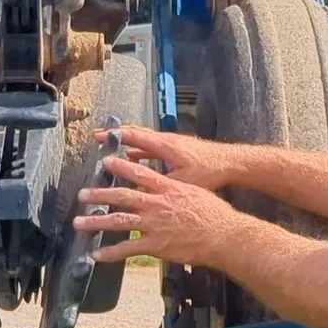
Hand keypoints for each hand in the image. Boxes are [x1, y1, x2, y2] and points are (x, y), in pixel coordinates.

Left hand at [74, 155, 254, 266]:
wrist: (223, 235)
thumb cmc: (214, 214)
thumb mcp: (194, 192)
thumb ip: (175, 189)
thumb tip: (166, 186)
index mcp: (167, 189)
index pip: (139, 174)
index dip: (120, 167)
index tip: (105, 161)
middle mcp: (156, 204)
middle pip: (122, 196)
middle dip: (99, 195)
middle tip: (82, 194)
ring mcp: (153, 225)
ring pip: (118, 221)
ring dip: (96, 222)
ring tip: (79, 223)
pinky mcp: (154, 246)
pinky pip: (127, 249)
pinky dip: (110, 253)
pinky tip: (95, 255)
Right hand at [101, 125, 240, 191]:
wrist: (230, 163)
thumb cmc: (209, 171)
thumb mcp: (181, 182)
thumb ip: (158, 186)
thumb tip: (137, 194)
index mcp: (165, 145)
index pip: (135, 136)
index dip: (116, 136)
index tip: (99, 137)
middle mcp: (166, 140)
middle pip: (136, 133)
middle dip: (116, 135)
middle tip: (98, 137)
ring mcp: (171, 143)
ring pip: (144, 139)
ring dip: (127, 142)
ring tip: (110, 146)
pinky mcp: (176, 149)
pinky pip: (152, 147)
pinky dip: (140, 150)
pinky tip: (132, 158)